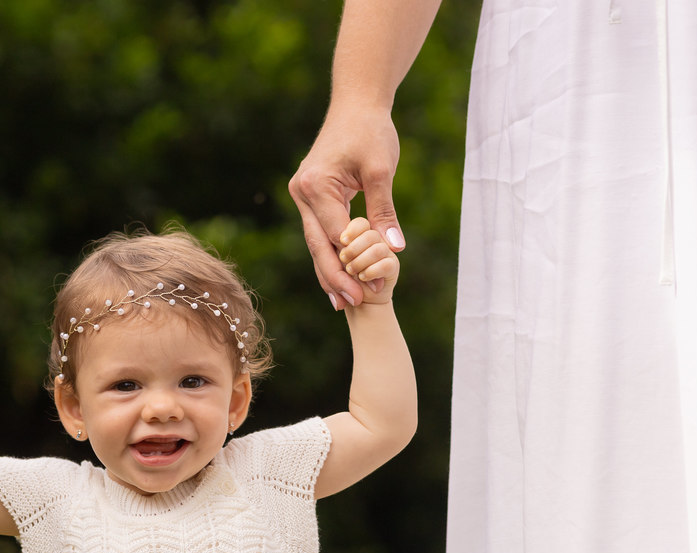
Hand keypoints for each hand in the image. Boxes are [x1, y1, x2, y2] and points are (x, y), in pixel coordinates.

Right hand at [289, 105, 403, 308]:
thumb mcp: (382, 170)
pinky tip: (340, 278)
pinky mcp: (310, 197)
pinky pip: (319, 232)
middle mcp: (302, 193)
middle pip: (318, 246)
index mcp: (316, 186)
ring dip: (330, 272)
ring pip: (316, 243)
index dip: (353, 264)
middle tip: (352, 304)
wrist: (356, 103)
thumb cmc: (371, 131)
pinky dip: (331, 254)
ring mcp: (302, 196)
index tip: (371, 287)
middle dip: (336, 277)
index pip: (334, 235)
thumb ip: (384, 212)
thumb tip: (394, 250)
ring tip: (343, 301)